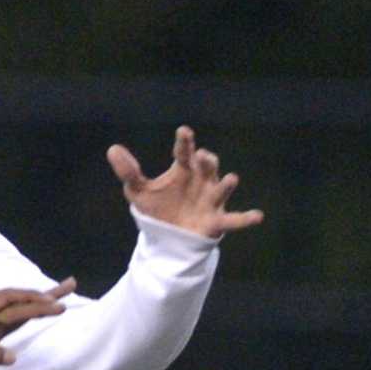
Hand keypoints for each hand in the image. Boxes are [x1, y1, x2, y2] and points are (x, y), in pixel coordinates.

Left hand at [0, 281, 73, 369]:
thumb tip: (13, 356)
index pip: (10, 300)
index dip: (33, 300)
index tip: (55, 302)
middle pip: (18, 300)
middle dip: (45, 295)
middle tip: (72, 285)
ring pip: (16, 311)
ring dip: (38, 304)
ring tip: (62, 298)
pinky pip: (8, 324)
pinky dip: (26, 318)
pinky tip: (38, 315)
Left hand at [107, 126, 263, 238]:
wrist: (167, 237)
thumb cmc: (158, 208)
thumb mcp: (138, 192)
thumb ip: (129, 172)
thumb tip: (112, 149)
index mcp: (184, 170)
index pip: (184, 153)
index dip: (185, 143)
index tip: (183, 132)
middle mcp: (202, 181)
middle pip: (208, 167)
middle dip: (208, 161)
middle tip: (204, 156)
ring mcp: (211, 200)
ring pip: (222, 189)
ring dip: (226, 184)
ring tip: (231, 179)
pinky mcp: (216, 221)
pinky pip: (234, 219)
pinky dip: (246, 218)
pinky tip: (257, 215)